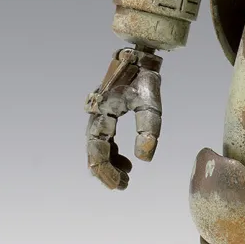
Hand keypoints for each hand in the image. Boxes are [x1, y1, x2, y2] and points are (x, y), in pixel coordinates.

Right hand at [85, 47, 162, 188]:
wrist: (138, 57)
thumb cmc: (143, 78)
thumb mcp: (150, 103)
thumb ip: (148, 129)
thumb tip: (145, 158)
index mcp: (102, 114)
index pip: (98, 150)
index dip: (106, 171)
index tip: (120, 184)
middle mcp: (96, 116)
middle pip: (94, 152)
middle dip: (106, 172)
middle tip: (122, 186)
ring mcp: (100, 116)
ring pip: (99, 147)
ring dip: (110, 164)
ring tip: (126, 178)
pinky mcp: (107, 115)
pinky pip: (106, 140)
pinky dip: (114, 154)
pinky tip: (128, 164)